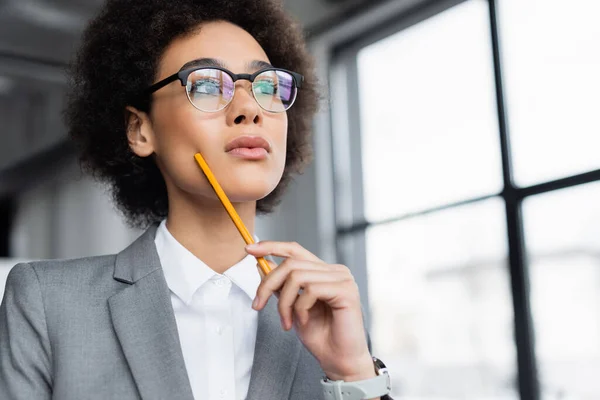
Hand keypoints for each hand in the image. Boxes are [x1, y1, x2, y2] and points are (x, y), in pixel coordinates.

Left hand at [245, 241, 375, 381]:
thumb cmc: (321, 337)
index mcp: (323, 272)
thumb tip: (262, 265)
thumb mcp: (292, 307)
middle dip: (268, 284)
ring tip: (286, 322)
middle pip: (291, 263)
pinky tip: (304, 321)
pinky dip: (300, 308)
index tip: (249, 249)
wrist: (339, 361)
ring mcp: (342, 279)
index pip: (295, 250)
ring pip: (297, 276)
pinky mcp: (346, 290)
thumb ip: (282, 286)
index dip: (271, 246)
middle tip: (258, 305)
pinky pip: (311, 290)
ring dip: (284, 303)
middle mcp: (335, 271)